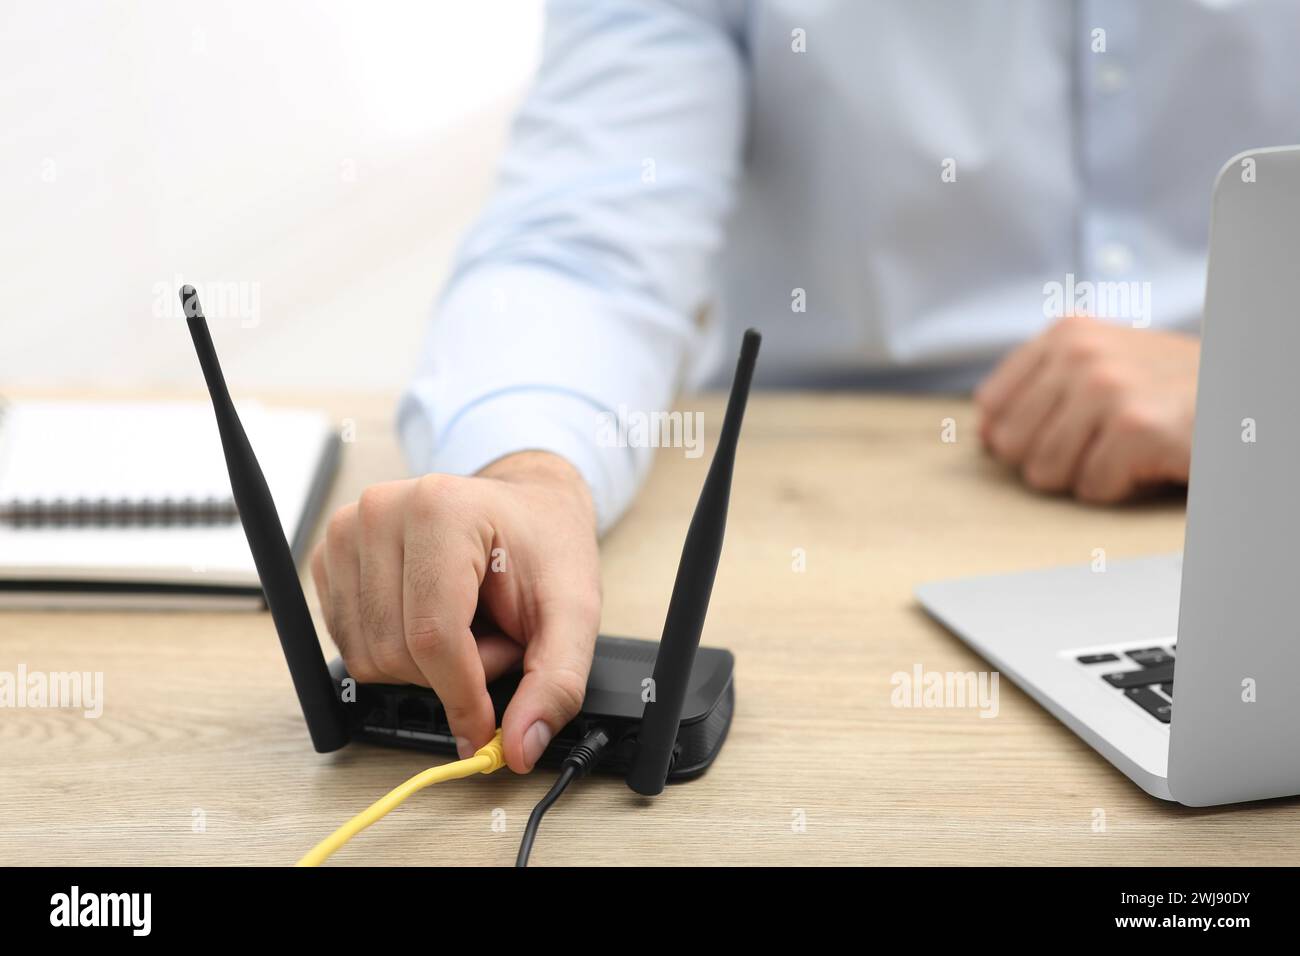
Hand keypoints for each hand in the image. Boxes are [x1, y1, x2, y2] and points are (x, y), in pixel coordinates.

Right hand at [310, 451, 600, 772]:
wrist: (525, 508)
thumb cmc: (544, 547)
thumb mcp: (574, 612)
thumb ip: (556, 683)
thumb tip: (520, 747)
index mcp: (441, 509)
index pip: (432, 635)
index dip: (461, 697)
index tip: (484, 733)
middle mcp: (382, 512)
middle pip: (396, 651)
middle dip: (455, 671)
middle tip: (497, 638)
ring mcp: (347, 533)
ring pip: (369, 658)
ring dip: (426, 665)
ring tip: (470, 625)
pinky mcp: (330, 560)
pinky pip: (352, 647)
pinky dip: (398, 652)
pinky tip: (435, 620)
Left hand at [974, 315, 1198, 502]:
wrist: (1244, 400)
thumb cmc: (1172, 392)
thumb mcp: (1104, 367)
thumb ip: (1041, 390)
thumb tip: (983, 434)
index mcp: (1066, 333)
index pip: (991, 406)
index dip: (1018, 435)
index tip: (1064, 430)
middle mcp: (1081, 351)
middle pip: (1011, 445)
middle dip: (1052, 459)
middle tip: (1103, 441)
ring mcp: (1107, 387)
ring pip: (1045, 472)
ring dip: (1087, 475)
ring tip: (1126, 449)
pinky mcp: (1136, 427)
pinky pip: (1092, 488)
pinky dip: (1122, 488)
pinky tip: (1150, 460)